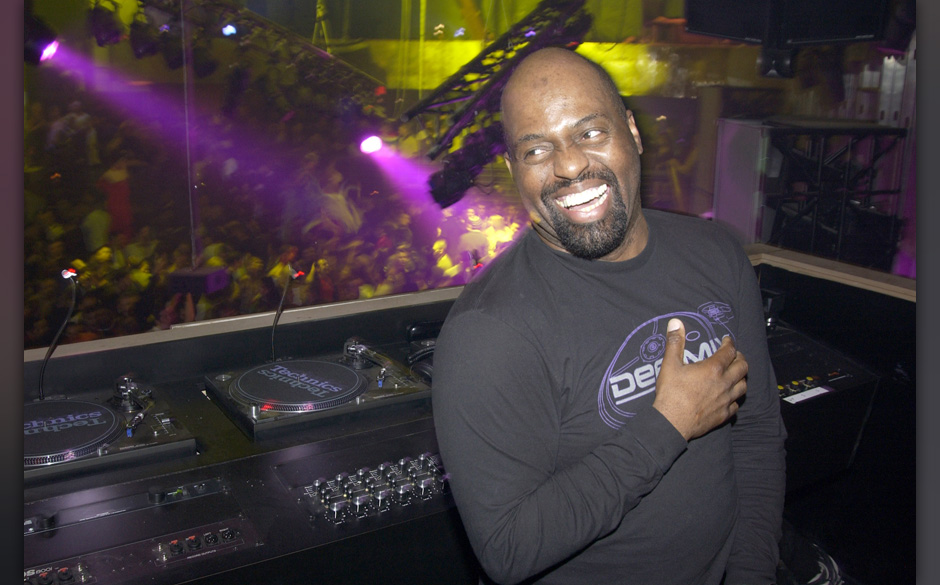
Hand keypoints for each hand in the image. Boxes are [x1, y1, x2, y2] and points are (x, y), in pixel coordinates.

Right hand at [652, 318, 747, 440]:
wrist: (672, 422)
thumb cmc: (671, 393)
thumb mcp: (669, 365)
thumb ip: (675, 342)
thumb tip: (676, 322)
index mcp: (713, 369)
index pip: (729, 351)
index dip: (729, 343)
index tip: (727, 340)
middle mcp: (724, 383)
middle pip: (742, 367)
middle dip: (740, 358)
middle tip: (733, 355)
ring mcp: (726, 400)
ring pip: (743, 386)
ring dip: (740, 377)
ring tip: (734, 374)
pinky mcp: (724, 415)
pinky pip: (736, 404)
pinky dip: (734, 397)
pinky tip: (728, 396)